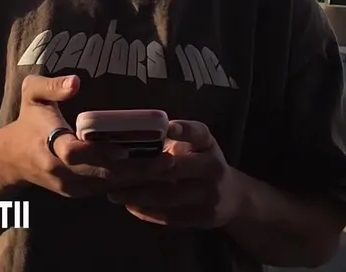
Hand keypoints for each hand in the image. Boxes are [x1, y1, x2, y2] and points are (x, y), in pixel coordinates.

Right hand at [0, 75, 175, 197]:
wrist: (11, 159)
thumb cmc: (28, 120)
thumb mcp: (31, 94)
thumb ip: (51, 85)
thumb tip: (76, 81)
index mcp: (48, 146)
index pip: (75, 153)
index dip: (100, 153)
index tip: (125, 149)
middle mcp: (60, 172)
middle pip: (101, 174)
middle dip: (135, 169)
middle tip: (167, 161)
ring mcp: (70, 187)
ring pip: (108, 185)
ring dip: (139, 178)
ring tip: (169, 168)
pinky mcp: (79, 193)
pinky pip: (107, 189)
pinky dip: (131, 183)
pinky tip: (155, 175)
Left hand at [107, 120, 241, 227]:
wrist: (232, 197)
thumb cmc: (201, 162)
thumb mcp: (196, 144)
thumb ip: (173, 138)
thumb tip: (132, 132)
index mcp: (208, 146)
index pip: (198, 133)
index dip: (183, 130)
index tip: (167, 128)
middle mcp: (213, 169)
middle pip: (173, 170)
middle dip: (140, 171)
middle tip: (112, 172)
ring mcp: (210, 196)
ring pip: (168, 197)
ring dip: (138, 196)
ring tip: (114, 194)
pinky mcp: (204, 217)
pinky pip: (171, 216)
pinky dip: (147, 211)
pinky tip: (129, 206)